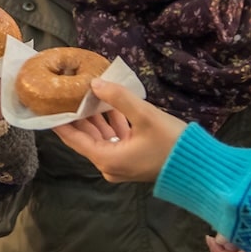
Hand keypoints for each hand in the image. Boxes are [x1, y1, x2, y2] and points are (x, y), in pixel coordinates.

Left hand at [51, 78, 185, 182]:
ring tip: (87, 95)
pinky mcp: (134, 161)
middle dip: (78, 116)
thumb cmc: (171, 143)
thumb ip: (118, 98)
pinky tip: (111, 106)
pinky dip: (111, 125)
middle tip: (67, 94)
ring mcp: (122, 165)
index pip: (73, 139)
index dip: (60, 122)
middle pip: (86, 139)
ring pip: (101, 139)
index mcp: (107, 158)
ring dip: (95, 119)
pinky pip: (115, 141)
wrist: (202, 168)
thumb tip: (95, 83)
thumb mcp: (144, 115)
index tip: (48, 106)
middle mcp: (109, 165)